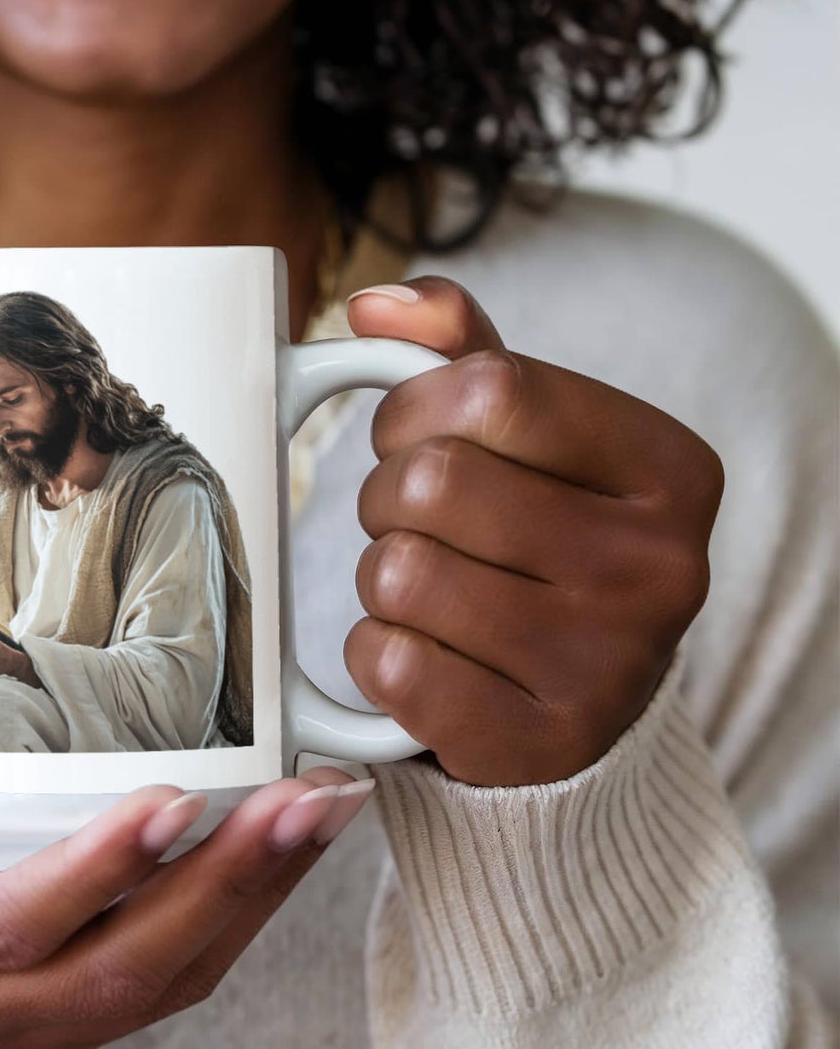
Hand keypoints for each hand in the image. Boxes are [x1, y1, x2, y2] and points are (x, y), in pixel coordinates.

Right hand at [0, 629, 373, 1048]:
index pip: (10, 927)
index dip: (93, 872)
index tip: (169, 801)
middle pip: (125, 964)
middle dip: (226, 883)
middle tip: (303, 797)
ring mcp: (39, 1021)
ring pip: (169, 977)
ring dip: (257, 894)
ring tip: (324, 807)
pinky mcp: (78, 1009)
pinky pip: (176, 974)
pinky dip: (244, 911)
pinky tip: (288, 843)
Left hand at [343, 277, 723, 786]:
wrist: (570, 698)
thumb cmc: (536, 540)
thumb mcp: (524, 435)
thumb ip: (459, 350)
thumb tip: (379, 304)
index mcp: (670, 469)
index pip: (488, 389)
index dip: (411, 408)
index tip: (410, 435)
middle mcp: (661, 569)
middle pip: (431, 482)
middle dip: (387, 495)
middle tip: (412, 520)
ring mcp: (607, 666)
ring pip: (400, 574)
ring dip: (381, 577)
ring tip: (427, 588)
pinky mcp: (541, 744)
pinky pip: (390, 664)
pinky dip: (377, 653)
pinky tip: (425, 653)